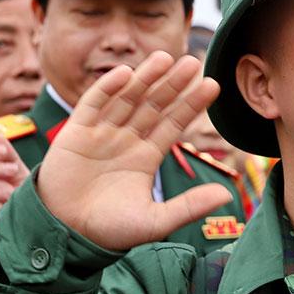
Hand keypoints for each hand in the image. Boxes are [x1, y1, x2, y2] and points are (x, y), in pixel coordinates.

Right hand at [36, 52, 232, 251]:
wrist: (65, 235)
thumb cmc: (109, 231)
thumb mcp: (155, 221)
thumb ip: (190, 206)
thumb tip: (229, 195)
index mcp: (146, 156)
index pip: (174, 123)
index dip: (191, 104)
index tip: (212, 85)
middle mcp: (126, 140)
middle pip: (154, 105)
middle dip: (172, 84)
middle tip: (193, 62)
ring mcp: (102, 134)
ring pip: (127, 98)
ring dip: (145, 78)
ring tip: (165, 58)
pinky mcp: (76, 133)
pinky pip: (93, 104)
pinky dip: (107, 88)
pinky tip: (126, 73)